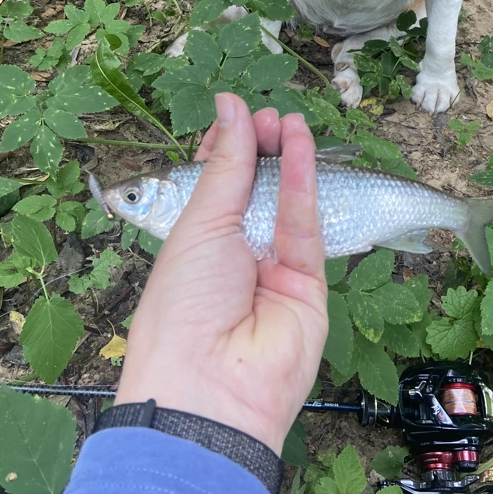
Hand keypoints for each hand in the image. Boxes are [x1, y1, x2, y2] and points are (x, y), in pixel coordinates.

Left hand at [115, 92, 328, 455]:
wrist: (210, 387)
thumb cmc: (183, 305)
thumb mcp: (199, 225)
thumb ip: (226, 165)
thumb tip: (230, 106)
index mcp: (194, 242)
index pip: (214, 182)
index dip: (226, 146)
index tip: (237, 110)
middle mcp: (234, 254)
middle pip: (255, 189)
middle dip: (261, 149)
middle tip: (268, 115)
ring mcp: (272, 269)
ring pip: (285, 203)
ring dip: (290, 160)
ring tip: (291, 120)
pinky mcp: (309, 284)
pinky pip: (308, 226)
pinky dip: (306, 184)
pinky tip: (304, 147)